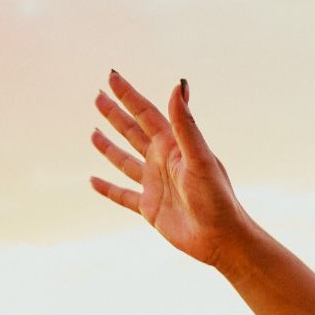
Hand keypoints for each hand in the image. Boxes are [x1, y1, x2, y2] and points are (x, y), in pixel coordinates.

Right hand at [90, 71, 256, 267]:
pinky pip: (122, 195)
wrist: (221, 238)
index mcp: (174, 146)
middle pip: (133, 132)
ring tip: (93, 133)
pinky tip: (93, 181)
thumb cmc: (216, 197)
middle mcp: (163, 162)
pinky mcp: (150, 208)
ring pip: (125, 160)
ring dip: (109, 147)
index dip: (128, 95)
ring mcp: (155, 184)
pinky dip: (107, 188)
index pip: (147, 113)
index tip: (111, 76)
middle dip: (116, 114)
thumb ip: (186, 124)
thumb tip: (178, 85)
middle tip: (97, 96)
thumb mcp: (200, 158)